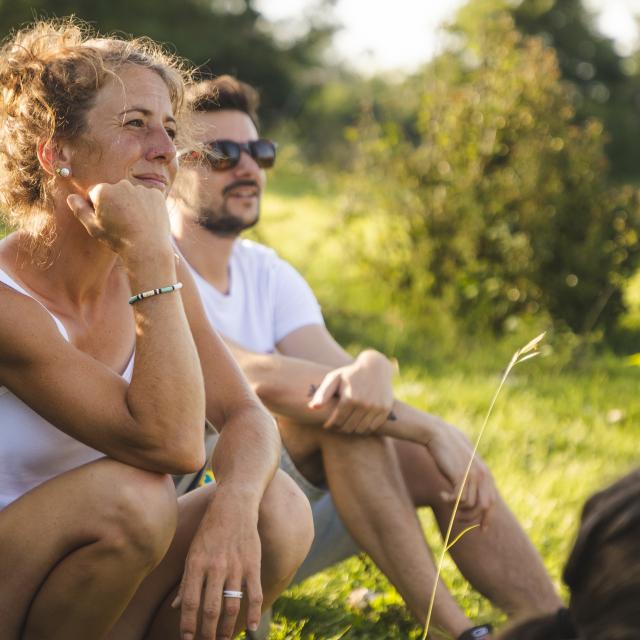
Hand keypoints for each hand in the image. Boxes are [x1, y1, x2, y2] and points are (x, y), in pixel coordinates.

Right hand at [66, 180, 170, 255]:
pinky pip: (148, 197)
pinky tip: (147, 220)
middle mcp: (122, 184)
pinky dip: (147, 206)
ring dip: (132, 204)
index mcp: (103, 191)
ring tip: (136, 223)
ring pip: (132, 194)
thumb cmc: (118, 240)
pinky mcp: (157, 194)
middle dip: (115, 203)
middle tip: (122, 224)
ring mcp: (141, 188)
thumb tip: (71, 197)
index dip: (97, 208)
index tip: (106, 221)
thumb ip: (80, 210)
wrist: (148, 248)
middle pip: (114, 192)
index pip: (94, 193)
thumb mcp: (94, 228)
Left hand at [172, 488, 262, 639]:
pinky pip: (253, 593)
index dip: (188, 625)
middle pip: (210, 609)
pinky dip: (253, 614)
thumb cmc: (210, 529)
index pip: (190, 603)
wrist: (234, 505)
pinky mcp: (252, 564)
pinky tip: (249, 628)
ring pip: (231, 605)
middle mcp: (215, 566)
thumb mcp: (193, 551)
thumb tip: (176, 608)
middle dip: (207, 632)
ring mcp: (235, 566)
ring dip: (227, 628)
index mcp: (196, 563)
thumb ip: (186, 580)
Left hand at [308, 349, 394, 433]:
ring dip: (352, 430)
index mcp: (349, 397)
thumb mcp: (334, 378)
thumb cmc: (350, 374)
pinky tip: (359, 422)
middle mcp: (364, 404)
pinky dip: (365, 428)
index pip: (337, 421)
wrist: (375, 367)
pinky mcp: (385, 409)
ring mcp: (376, 407)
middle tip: (336, 425)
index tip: (327, 424)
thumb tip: (312, 408)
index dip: (330, 425)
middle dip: (340, 428)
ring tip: (346, 424)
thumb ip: (322, 393)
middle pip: (348, 427)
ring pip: (360, 430)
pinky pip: (372, 427)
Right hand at [425, 417, 496, 529]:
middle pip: (482, 508)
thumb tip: (471, 502)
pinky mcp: (460, 475)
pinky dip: (449, 502)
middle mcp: (483, 476)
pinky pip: (459, 499)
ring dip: (456, 509)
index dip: (486, 518)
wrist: (439, 435)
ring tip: (446, 500)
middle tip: (456, 518)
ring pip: (469, 506)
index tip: (481, 530)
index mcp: (486, 474)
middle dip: (470, 518)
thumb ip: (471, 480)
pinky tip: (441, 495)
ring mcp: (472, 475)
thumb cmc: (449, 452)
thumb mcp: (464, 467)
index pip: (491, 503)